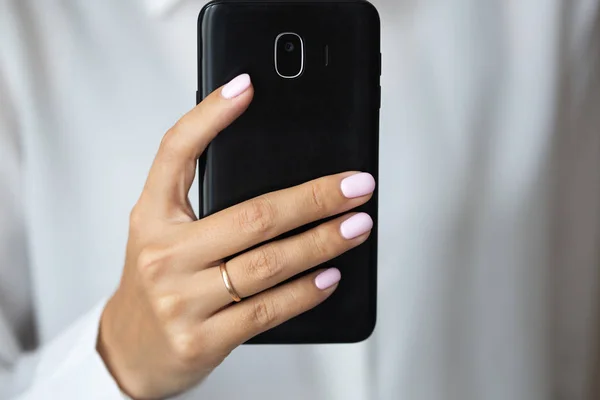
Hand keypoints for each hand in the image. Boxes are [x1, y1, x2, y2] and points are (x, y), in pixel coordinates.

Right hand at [97, 74, 375, 398]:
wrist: (130, 349)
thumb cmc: (158, 282)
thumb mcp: (165, 231)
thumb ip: (206, 201)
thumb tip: (281, 174)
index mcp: (153, 217)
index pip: (175, 153)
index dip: (209, 115)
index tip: (247, 88)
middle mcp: (164, 254)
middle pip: (251, 216)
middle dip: (313, 199)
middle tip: (356, 187)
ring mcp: (181, 300)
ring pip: (267, 264)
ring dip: (321, 243)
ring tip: (356, 227)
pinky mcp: (202, 339)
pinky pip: (266, 311)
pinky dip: (304, 292)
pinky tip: (329, 276)